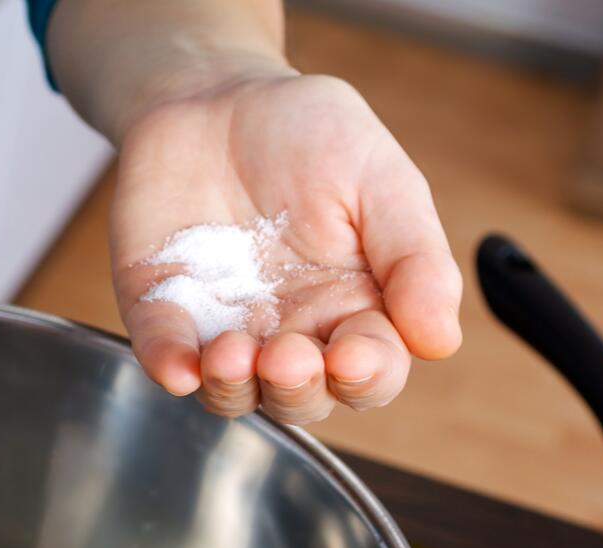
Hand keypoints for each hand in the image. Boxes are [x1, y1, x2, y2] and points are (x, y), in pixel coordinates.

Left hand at [111, 71, 462, 422]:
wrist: (216, 95)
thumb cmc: (308, 134)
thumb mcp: (380, 177)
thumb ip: (414, 256)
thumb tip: (440, 340)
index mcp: (354, 307)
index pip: (371, 371)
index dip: (366, 375)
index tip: (353, 355)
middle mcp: (290, 330)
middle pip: (300, 397)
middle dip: (295, 389)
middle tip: (286, 355)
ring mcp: (223, 326)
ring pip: (232, 393)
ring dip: (232, 388)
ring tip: (230, 354)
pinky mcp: (162, 309)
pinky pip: (163, 353)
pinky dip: (168, 366)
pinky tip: (177, 367)